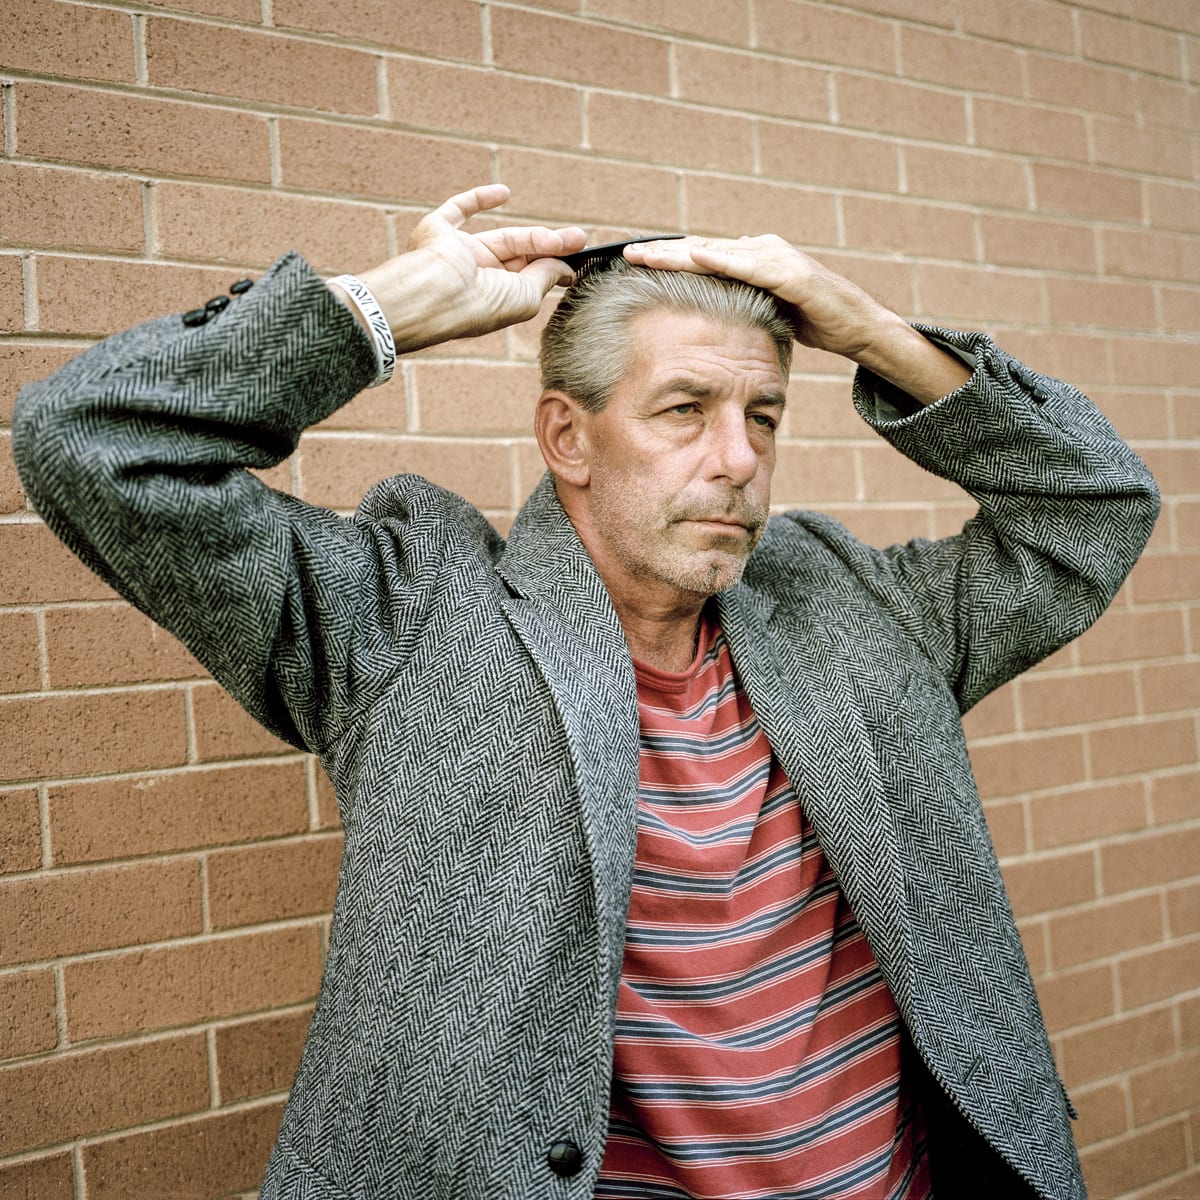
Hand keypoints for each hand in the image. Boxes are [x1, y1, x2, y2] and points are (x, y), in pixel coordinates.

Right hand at [341, 184, 586, 353]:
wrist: (438, 293)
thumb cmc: (481, 305)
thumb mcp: (527, 296)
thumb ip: (546, 276)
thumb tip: (567, 268)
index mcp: (492, 301)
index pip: (527, 280)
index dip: (553, 269)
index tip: (579, 263)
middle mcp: (475, 278)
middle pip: (520, 257)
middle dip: (551, 247)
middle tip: (581, 239)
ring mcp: (456, 254)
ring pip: (502, 237)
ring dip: (535, 234)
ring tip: (565, 236)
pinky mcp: (436, 231)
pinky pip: (457, 210)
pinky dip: (479, 199)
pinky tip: (505, 193)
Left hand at [623, 235, 969, 404]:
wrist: (859, 327)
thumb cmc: (812, 321)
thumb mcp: (760, 315)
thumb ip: (734, 308)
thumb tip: (703, 323)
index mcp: (747, 261)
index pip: (696, 258)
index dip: (662, 261)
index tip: (626, 266)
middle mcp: (757, 250)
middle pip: (697, 249)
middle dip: (658, 251)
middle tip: (620, 253)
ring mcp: (774, 256)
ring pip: (716, 251)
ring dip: (677, 252)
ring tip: (642, 253)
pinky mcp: (791, 271)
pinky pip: (749, 264)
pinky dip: (721, 259)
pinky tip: (694, 256)